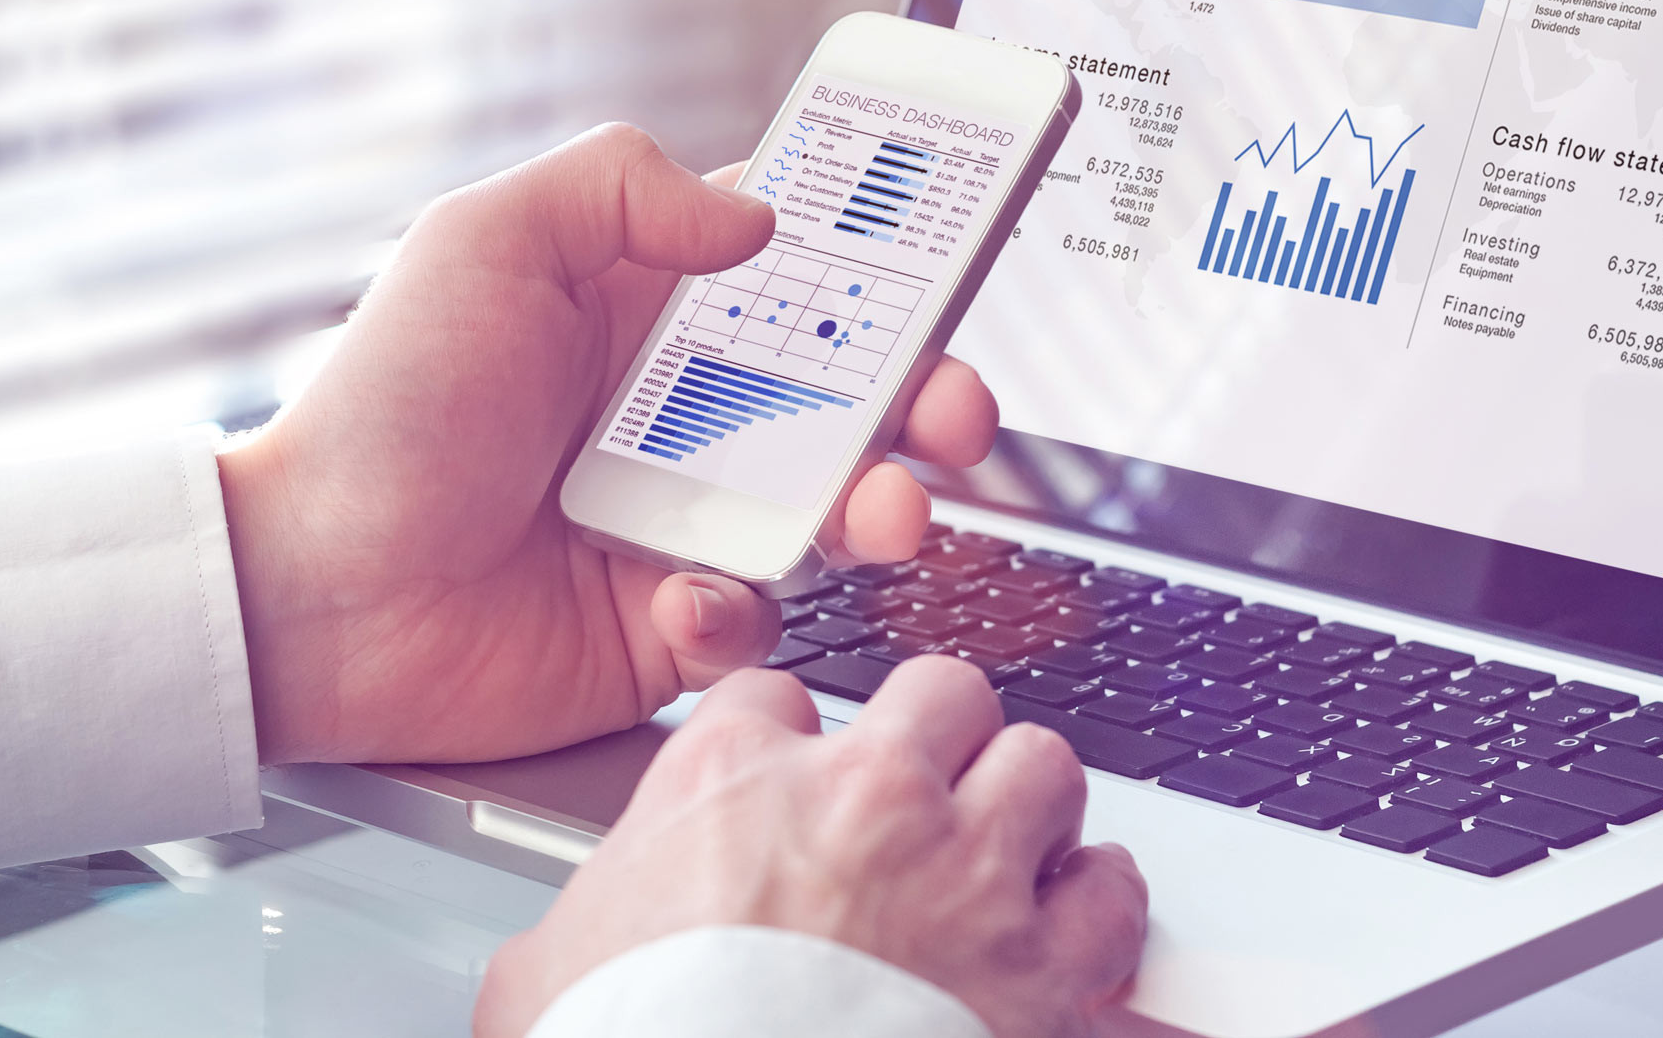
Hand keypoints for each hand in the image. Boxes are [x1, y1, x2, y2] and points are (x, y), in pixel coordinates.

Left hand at [214, 123, 999, 762]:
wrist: (313, 596)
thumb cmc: (384, 410)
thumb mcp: (484, 243)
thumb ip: (619, 188)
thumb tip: (759, 214)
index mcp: (646, 308)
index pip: (797, 264)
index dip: (881, 258)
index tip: (947, 254)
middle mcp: (682, 409)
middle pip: (853, 389)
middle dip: (929, 394)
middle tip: (955, 412)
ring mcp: (683, 516)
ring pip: (833, 508)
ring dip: (881, 507)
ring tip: (882, 516)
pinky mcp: (668, 622)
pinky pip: (756, 619)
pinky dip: (740, 611)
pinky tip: (685, 600)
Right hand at [475, 655, 1148, 1037]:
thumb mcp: (551, 966)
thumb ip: (594, 910)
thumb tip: (582, 937)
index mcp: (732, 779)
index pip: (778, 694)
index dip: (790, 742)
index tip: (795, 784)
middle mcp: (862, 799)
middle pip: (939, 692)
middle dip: (937, 737)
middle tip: (923, 791)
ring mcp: (962, 874)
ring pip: (1042, 763)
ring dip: (1027, 804)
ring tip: (1006, 848)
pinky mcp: (1039, 970)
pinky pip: (1110, 891)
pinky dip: (1098, 904)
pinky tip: (1071, 924)